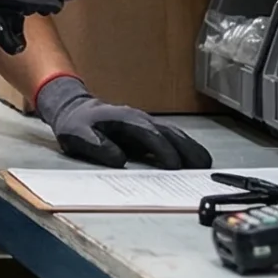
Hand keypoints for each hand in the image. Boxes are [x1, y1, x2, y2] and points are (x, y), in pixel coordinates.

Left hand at [34, 75, 211, 168]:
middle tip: (203, 168)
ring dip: (191, 148)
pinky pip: (171, 138)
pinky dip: (185, 147)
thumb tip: (119, 159)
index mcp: (125, 120)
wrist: (73, 109)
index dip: (164, 150)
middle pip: (171, 133)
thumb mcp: (77, 135)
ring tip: (205, 165)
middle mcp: (140, 119)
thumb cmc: (76, 124)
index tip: (175, 166)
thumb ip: (97, 146)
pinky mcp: (147, 131)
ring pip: (175, 134)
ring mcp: (146, 124)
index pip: (151, 135)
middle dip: (187, 149)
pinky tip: (194, 158)